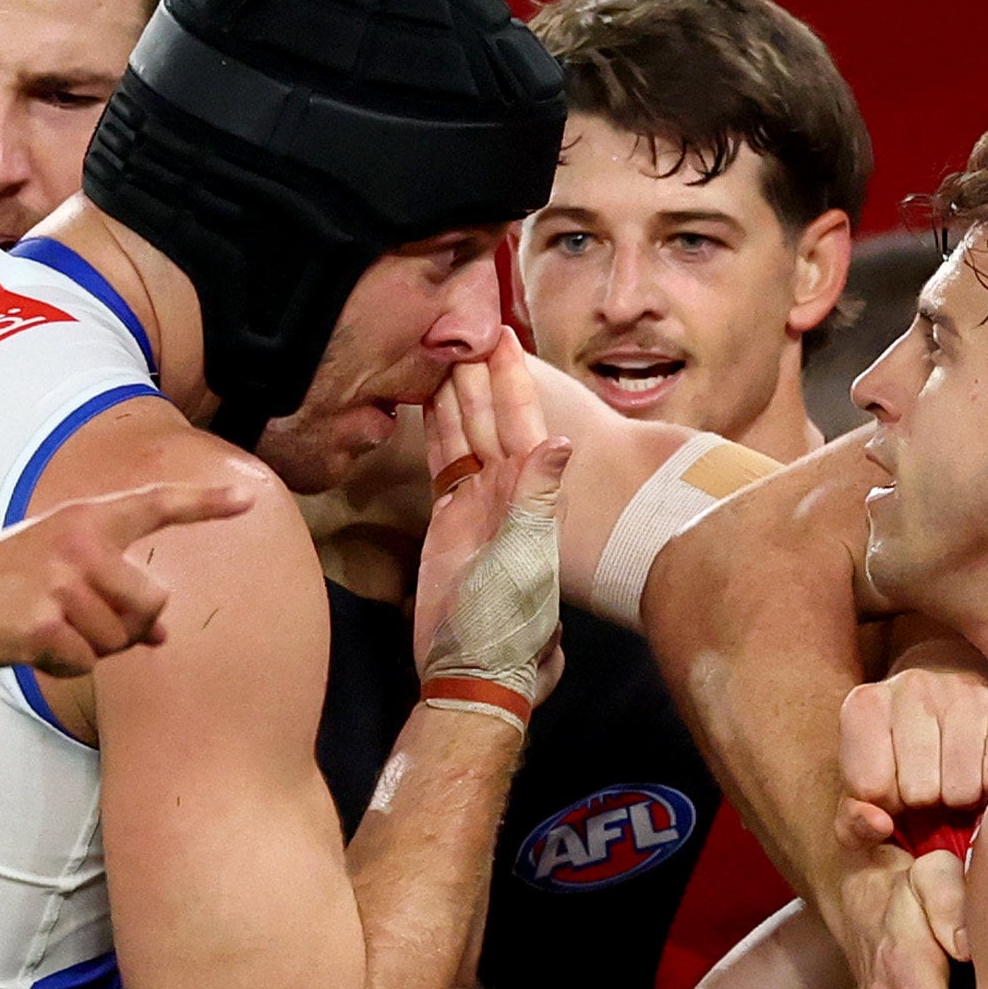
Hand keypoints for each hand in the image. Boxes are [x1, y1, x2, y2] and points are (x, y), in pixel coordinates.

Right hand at [0, 477, 257, 676]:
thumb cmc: (1, 584)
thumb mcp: (59, 568)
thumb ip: (113, 588)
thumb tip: (163, 633)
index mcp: (85, 519)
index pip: (156, 505)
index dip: (205, 504)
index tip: (248, 499)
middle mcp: (79, 543)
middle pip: (151, 603)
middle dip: (128, 626)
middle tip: (81, 620)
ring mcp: (61, 583)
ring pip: (120, 639)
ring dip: (92, 648)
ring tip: (49, 627)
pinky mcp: (45, 624)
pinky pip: (87, 663)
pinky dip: (65, 666)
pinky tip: (34, 646)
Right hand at [415, 338, 569, 708]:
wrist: (474, 664)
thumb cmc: (509, 619)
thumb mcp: (528, 556)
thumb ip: (539, 499)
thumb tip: (560, 441)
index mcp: (532, 493)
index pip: (522, 422)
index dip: (512, 381)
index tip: (502, 337)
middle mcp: (507, 489)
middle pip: (489, 417)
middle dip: (478, 373)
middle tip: (462, 324)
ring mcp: (477, 500)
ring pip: (464, 431)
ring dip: (454, 392)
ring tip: (442, 349)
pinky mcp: (448, 516)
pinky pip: (442, 461)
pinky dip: (434, 430)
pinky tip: (427, 400)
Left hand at [836, 666, 987, 847]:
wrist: (951, 703)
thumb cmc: (901, 757)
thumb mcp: (864, 791)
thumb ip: (853, 824)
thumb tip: (879, 824)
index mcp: (865, 704)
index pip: (872, 789)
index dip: (888, 804)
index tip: (896, 787)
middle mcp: (912, 686)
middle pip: (918, 791)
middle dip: (924, 801)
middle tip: (931, 782)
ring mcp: (964, 691)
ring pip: (960, 791)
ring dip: (959, 798)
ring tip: (955, 776)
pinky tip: (981, 769)